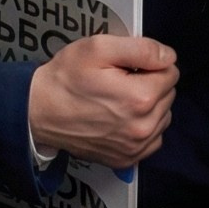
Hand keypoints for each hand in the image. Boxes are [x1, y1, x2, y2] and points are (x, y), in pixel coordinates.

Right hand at [27, 35, 177, 169]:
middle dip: (149, 85)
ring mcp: (135, 147)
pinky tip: (121, 120)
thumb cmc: (65, 79)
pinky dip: (143, 128)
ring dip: (149, 107)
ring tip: (118, 101)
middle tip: (119, 82)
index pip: (171, 72)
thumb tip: (168, 57)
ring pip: (163, 117)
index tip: (127, 68)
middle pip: (169, 95)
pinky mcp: (127, 159)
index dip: (149, 65)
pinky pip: (153, 139)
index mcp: (141, 97)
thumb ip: (141, 48)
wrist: (37, 112)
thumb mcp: (98, 48)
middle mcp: (143, 127)